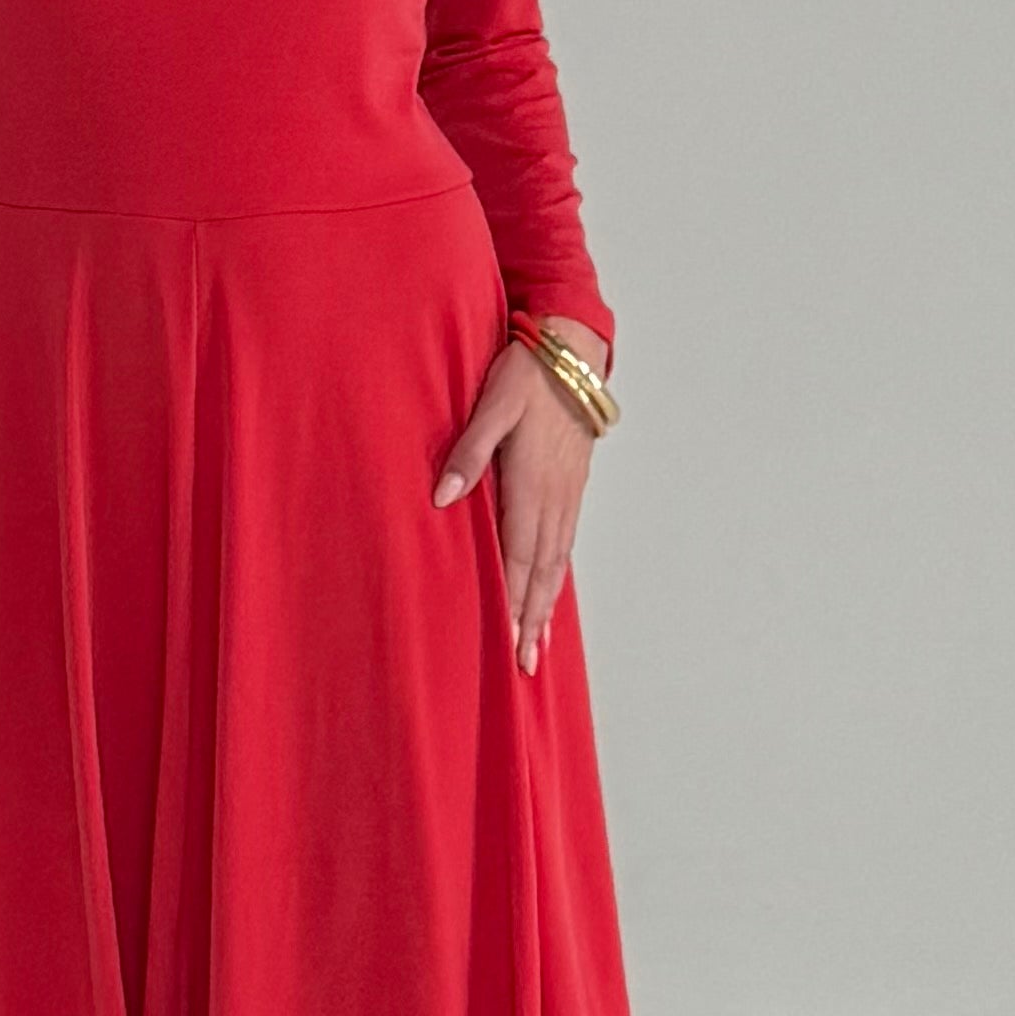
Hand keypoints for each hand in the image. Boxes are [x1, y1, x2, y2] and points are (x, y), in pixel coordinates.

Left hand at [431, 313, 605, 675]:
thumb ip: (466, 454)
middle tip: (526, 665)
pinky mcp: (572, 485)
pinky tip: (550, 591)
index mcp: (529, 484)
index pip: (518, 558)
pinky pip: (565, 541)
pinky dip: (557, 575)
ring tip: (538, 644)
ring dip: (545, 606)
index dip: (513, 604)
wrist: (572, 349)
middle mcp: (553, 498)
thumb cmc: (525, 374)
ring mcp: (567, 493)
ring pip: (556, 562)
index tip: (510, 643)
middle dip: (532, 622)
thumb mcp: (489, 406)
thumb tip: (443, 500)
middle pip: (542, 573)